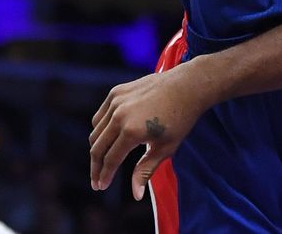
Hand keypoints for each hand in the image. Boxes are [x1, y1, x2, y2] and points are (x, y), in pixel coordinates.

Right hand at [89, 64, 203, 199]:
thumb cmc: (179, 120)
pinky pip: (101, 114)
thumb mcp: (165, 149)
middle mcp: (119, 115)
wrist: (186, 87)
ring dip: (97, 147)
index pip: (110, 159)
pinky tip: (106, 138)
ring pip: (96, 130)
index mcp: (131, 131)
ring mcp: (116, 100)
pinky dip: (100, 128)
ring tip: (102, 161)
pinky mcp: (117, 91)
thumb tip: (135, 195)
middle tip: (97, 181)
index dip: (104, 176)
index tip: (100, 187)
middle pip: (98, 146)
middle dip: (96, 166)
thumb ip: (145, 171)